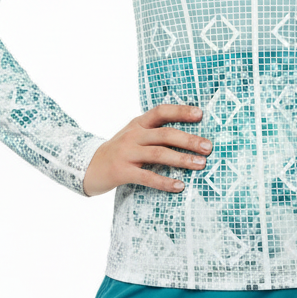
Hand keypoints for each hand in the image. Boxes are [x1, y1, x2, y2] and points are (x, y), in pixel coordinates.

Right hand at [82, 104, 211, 196]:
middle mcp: (133, 135)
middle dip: (189, 140)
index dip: (181, 111)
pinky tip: (180, 186)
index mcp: (138, 123)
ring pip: (159, 154)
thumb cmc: (120, 151)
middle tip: (208, 147)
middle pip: (165, 134)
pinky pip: (147, 177)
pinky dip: (165, 182)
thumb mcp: (134, 135)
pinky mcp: (122, 171)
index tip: (201, 114)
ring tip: (201, 164)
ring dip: (182, 159)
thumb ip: (155, 132)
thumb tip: (190, 136)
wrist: (88, 166)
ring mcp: (127, 153)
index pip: (161, 111)